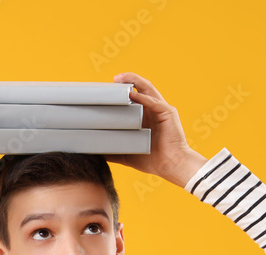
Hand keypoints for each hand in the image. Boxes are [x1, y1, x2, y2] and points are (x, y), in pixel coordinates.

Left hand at [103, 72, 205, 187]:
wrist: (171, 166)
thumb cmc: (152, 161)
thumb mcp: (126, 154)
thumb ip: (113, 149)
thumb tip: (93, 151)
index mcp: (145, 116)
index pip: (135, 97)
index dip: (123, 91)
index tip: (108, 89)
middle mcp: (153, 109)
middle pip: (141, 88)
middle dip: (128, 80)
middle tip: (114, 79)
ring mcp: (161, 110)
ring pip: (148, 89)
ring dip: (135, 81)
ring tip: (120, 79)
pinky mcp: (167, 113)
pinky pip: (154, 102)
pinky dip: (143, 97)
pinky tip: (133, 94)